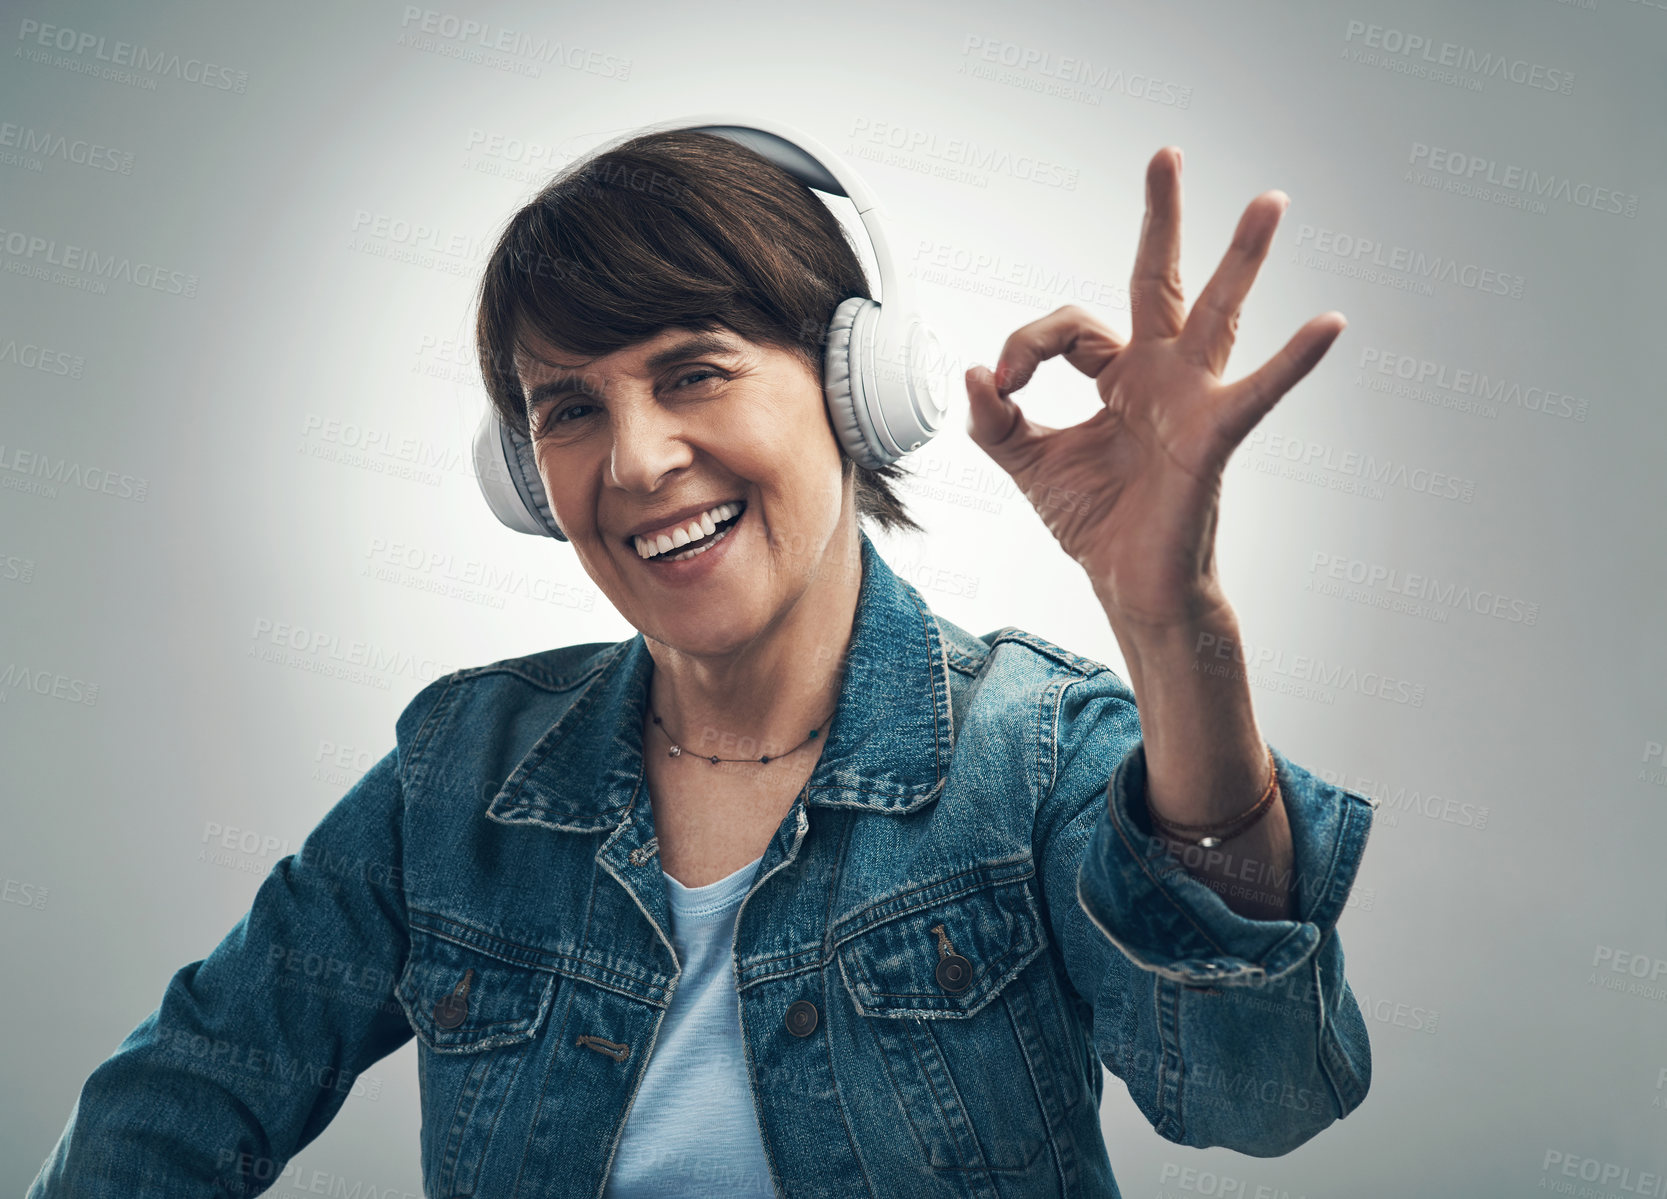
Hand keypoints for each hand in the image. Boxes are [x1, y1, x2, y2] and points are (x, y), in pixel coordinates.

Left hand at [965, 146, 1345, 631]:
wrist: (1127, 584)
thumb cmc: (1095, 522)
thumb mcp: (1027, 463)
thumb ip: (994, 421)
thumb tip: (972, 374)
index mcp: (1118, 377)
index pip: (1068, 330)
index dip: (1026, 348)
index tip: (1000, 386)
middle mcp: (1159, 376)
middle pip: (1158, 281)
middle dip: (1161, 219)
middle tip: (1166, 155)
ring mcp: (1191, 400)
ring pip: (1217, 314)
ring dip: (1242, 258)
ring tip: (1269, 202)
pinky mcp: (1213, 437)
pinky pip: (1258, 392)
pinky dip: (1294, 360)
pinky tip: (1330, 324)